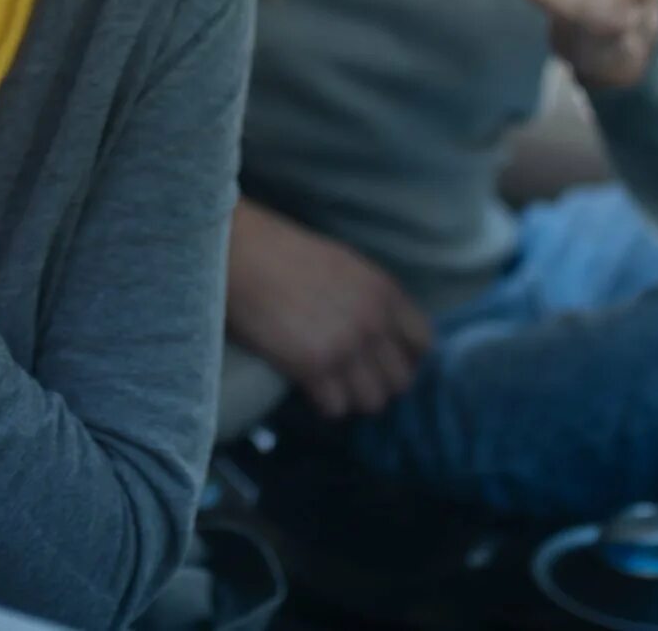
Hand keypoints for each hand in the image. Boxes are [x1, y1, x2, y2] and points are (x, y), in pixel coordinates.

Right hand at [227, 202, 428, 417]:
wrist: (235, 250)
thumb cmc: (277, 250)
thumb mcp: (341, 264)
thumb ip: (366, 297)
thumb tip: (376, 334)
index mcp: (383, 290)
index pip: (422, 344)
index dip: (402, 358)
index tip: (379, 363)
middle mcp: (373, 320)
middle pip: (400, 381)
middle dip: (376, 384)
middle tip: (349, 380)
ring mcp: (346, 345)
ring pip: (372, 402)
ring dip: (350, 399)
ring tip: (327, 387)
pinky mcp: (313, 366)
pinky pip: (335, 408)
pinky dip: (321, 405)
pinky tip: (305, 390)